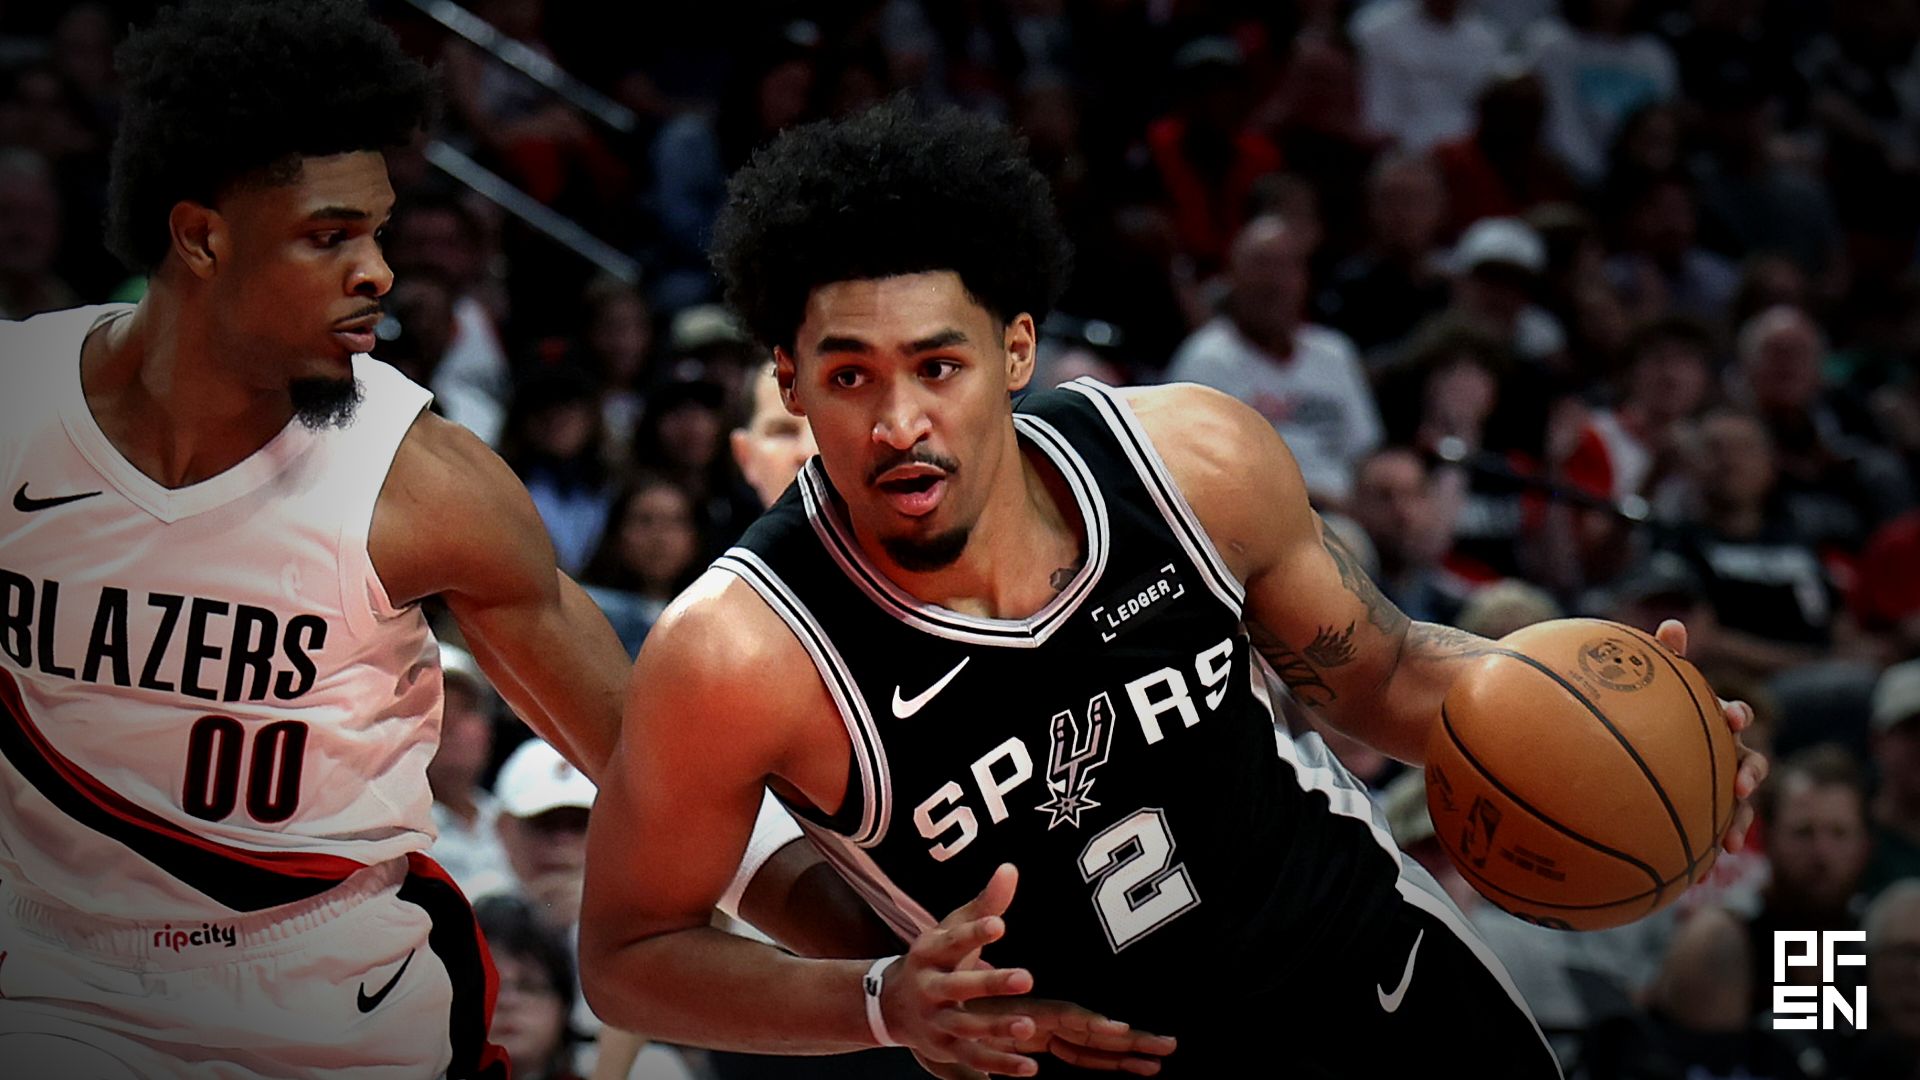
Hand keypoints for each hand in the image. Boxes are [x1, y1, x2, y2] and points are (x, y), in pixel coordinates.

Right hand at [885, 865, 1176, 1075]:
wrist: (889, 1004)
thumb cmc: (934, 958)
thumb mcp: (951, 929)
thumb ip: (985, 904)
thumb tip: (1011, 869)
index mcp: (931, 953)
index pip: (954, 941)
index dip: (975, 932)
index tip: (999, 924)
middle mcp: (930, 988)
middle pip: (959, 986)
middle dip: (990, 983)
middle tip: (1026, 977)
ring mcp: (937, 1021)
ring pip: (966, 1027)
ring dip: (997, 1029)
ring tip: (1028, 1028)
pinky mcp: (946, 1048)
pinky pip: (974, 1059)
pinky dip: (999, 1066)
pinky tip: (1029, 1068)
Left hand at [1653, 620, 1769, 868]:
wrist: (1628, 761)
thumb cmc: (1645, 716)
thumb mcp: (1650, 689)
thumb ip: (1662, 658)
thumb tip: (1673, 623)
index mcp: (1709, 724)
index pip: (1731, 715)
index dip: (1736, 715)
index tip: (1733, 717)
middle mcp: (1720, 755)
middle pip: (1746, 763)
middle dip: (1748, 775)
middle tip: (1740, 784)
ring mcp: (1715, 787)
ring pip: (1737, 806)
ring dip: (1738, 822)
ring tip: (1730, 842)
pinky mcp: (1704, 817)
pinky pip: (1710, 836)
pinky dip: (1708, 854)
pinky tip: (1699, 878)